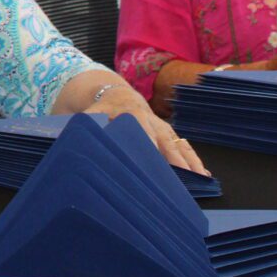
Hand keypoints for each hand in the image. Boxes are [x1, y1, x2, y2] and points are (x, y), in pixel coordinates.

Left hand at [89, 85, 208, 176]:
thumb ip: (85, 127)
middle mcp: (150, 121)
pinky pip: (185, 147)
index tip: (153, 156)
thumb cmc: (101, 111)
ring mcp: (162, 128)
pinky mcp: (170, 135)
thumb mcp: (91, 115)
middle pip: (164, 140)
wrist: (118, 96)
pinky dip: (194, 161)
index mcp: (130, 114)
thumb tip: (72, 140)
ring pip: (178, 144)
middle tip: (184, 177)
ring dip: (190, 161)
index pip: (140, 129)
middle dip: (174, 158)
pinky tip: (204, 176)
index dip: (147, 142)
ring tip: (201, 179)